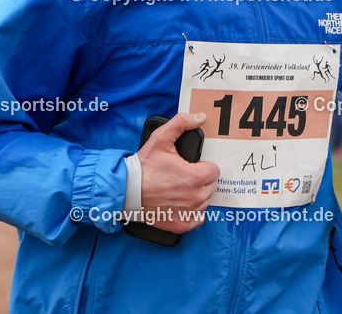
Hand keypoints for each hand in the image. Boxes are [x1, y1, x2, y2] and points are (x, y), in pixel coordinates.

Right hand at [138, 112, 219, 233]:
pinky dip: (191, 211)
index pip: (214, 170)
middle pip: (211, 186)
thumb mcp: (160, 139)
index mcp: (196, 176)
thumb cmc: (144, 167)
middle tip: (182, 176)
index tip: (191, 166)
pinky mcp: (183, 225)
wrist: (126, 191)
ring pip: (205, 201)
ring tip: (179, 188)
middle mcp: (197, 197)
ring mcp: (190, 212)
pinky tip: (180, 203)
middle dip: (200, 180)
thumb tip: (200, 117)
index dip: (203, 166)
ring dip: (196, 195)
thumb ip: (181, 123)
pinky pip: (198, 218)